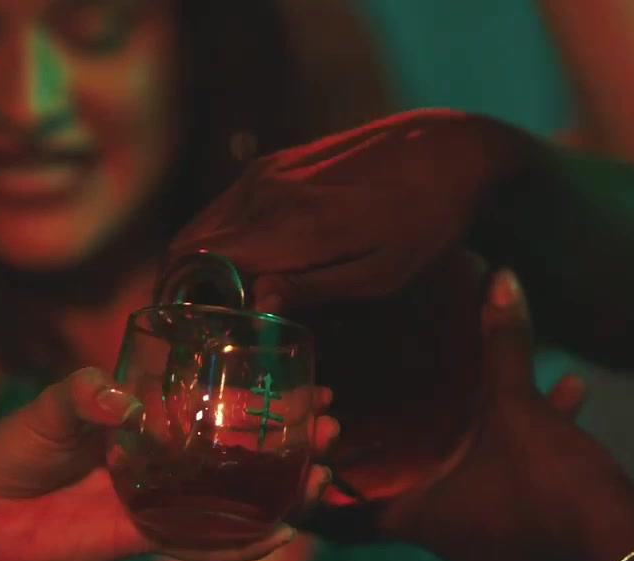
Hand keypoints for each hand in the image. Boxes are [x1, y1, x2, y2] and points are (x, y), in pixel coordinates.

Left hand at [0, 367, 339, 560]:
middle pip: (240, 447)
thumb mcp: (49, 409)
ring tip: (320, 474)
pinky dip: (240, 541)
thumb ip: (82, 396)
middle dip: (290, 438)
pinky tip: (277, 532)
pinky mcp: (147, 537)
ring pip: (233, 495)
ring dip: (279, 487)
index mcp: (147, 414)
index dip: (262, 389)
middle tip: (329, 425)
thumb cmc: (13, 450)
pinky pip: (202, 541)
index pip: (215, 397)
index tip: (304, 379)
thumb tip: (121, 401)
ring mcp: (161, 498)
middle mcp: (165, 455)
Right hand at [166, 110, 530, 311]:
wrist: (447, 150)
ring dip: (204, 264)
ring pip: (203, 225)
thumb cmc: (423, 222)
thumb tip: (254, 303)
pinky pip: (227, 209)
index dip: (185, 301)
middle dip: (187, 288)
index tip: (196, 336)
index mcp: (288, 223)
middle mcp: (264, 191)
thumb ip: (313, 287)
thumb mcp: (379, 274)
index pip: (196, 260)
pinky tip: (252, 268)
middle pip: (188, 245)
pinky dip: (224, 240)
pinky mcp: (274, 163)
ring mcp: (265, 172)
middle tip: (208, 328)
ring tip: (230, 305)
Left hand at [300, 272, 633, 560]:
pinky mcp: (540, 557)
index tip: (314, 466)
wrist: (630, 548)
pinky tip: (572, 404)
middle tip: (414, 409)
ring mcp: (497, 560)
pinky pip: (521, 500)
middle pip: (416, 498)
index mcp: (424, 522)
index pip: (348, 518)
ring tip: (515, 395)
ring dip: (493, 446)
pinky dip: (534, 462)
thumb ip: (503, 346)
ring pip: (479, 493)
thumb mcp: (521, 407)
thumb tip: (500, 277)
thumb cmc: (553, 484)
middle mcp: (453, 550)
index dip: (327, 495)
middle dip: (424, 449)